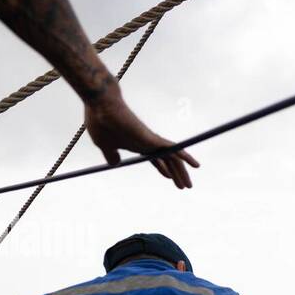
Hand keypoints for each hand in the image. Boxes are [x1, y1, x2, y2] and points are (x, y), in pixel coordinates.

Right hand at [83, 83, 199, 188]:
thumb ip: (111, 155)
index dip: (163, 170)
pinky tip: (194, 164)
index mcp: (138, 146)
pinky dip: (184, 155)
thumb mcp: (105, 145)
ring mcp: (151, 140)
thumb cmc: (101, 124)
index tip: (170, 178)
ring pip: (172, 158)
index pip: (155, 160)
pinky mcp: (152, 138)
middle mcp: (147, 143)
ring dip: (182, 172)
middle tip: (185, 187)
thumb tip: (115, 163)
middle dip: (177, 174)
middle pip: (167, 161)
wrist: (101, 107)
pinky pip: (172, 149)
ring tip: (189, 185)